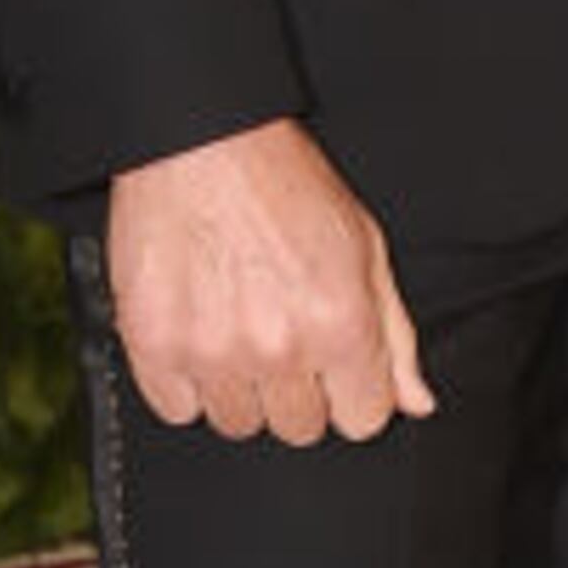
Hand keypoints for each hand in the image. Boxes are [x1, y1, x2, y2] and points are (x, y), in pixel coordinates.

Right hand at [104, 120, 434, 447]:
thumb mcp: (364, 245)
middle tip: (279, 333)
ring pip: (237, 422)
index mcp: (340, 325)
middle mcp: (278, 348)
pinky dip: (184, 381)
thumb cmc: (284, 184)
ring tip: (235, 328)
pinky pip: (176, 409)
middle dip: (296, 389)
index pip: (362, 421)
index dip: (351, 391)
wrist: (198, 140)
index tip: (333, 364)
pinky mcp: (153, 345)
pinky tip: (196, 333)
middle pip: (299, 427)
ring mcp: (211, 351)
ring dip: (240, 387)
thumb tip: (415, 402)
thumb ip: (394, 334)